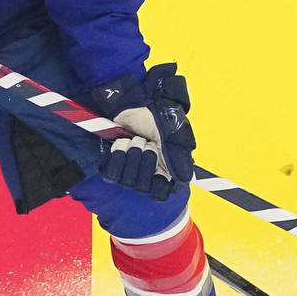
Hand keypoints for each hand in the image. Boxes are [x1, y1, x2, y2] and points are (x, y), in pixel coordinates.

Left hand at [87, 63, 196, 198]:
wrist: (133, 102)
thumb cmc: (155, 116)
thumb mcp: (172, 134)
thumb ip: (178, 157)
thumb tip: (184, 180)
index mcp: (165, 170)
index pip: (160, 193)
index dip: (158, 181)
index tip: (160, 165)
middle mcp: (147, 173)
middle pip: (142, 187)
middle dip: (145, 161)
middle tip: (148, 143)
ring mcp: (129, 170)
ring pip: (127, 181)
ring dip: (132, 156)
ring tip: (134, 139)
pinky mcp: (112, 163)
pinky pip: (111, 173)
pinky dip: (117, 155)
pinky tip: (122, 142)